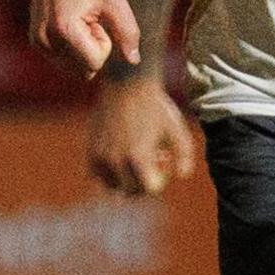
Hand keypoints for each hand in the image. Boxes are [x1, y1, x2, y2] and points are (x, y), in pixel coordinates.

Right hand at [29, 0, 142, 77]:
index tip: (97, 19)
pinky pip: (61, 60)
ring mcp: (37, 41)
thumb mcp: (115, 1)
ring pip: (72, 69)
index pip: (94, 63)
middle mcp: (45, 39)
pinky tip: (69, 22)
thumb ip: (128, 32)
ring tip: (79, 20)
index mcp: (64, 30)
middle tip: (88, 20)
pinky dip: (71, 47)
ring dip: (81, 49)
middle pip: (83, 71)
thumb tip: (133, 61)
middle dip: (92, 50)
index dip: (104, 43)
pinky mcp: (35, 40)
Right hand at [84, 70, 202, 195]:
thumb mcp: (177, 130)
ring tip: (134, 157)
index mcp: (138, 157)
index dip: (159, 180)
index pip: (149, 189)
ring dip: (124, 178)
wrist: (126, 84)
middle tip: (150, 159)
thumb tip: (180, 177)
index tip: (162, 162)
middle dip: (143, 180)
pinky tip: (120, 152)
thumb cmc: (155, 107)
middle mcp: (116, 160)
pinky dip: (109, 171)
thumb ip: (185, 157)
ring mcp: (100, 157)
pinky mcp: (90, 151)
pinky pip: (98, 175)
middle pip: (131, 190)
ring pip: (113, 186)